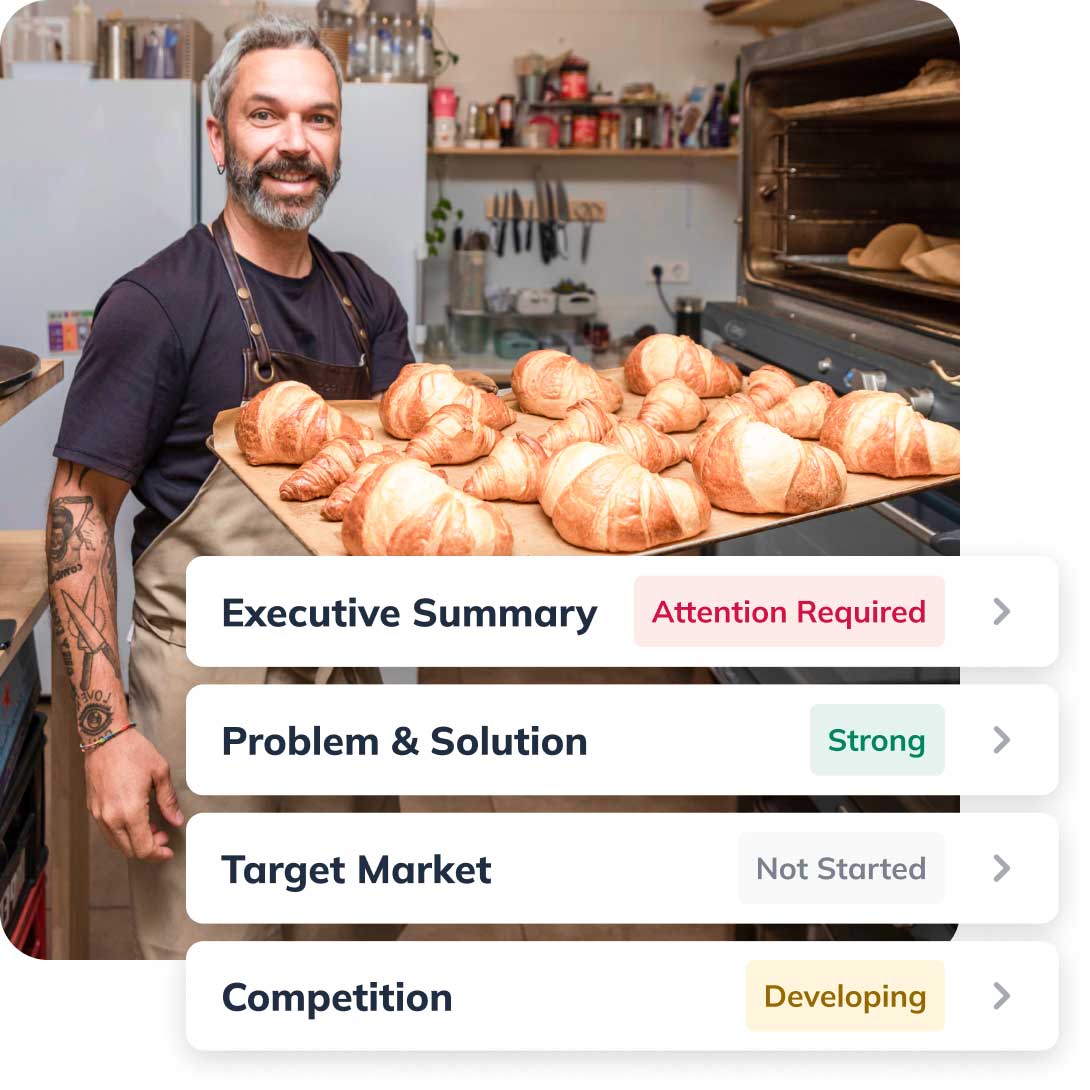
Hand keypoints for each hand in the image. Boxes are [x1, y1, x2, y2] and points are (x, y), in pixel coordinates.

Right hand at [84, 729, 184, 861]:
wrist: (106, 738)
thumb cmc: (132, 751)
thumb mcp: (160, 773)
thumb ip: (168, 800)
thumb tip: (175, 819)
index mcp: (129, 811)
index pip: (143, 848)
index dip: (157, 854)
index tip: (167, 851)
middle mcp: (110, 817)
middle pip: (129, 851)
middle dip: (149, 849)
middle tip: (163, 836)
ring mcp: (98, 814)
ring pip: (117, 843)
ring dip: (135, 842)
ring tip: (151, 827)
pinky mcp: (92, 808)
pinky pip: (107, 831)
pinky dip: (122, 833)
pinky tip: (135, 821)